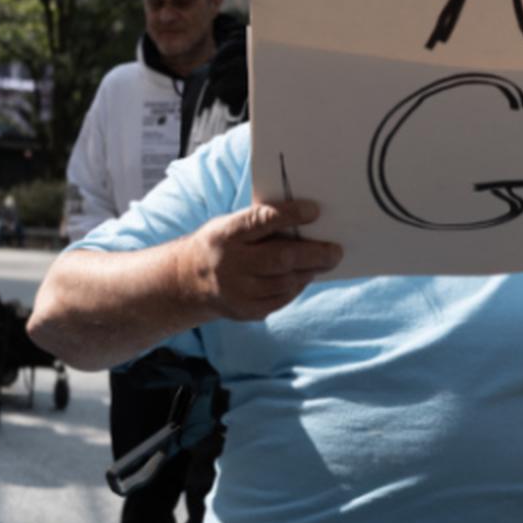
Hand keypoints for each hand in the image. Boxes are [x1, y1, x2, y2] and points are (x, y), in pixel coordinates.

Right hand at [182, 200, 341, 322]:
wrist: (187, 281)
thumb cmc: (220, 244)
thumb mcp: (229, 225)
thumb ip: (259, 223)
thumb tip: (304, 219)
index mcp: (225, 234)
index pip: (260, 221)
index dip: (289, 215)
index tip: (315, 211)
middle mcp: (230, 264)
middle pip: (280, 259)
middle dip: (314, 254)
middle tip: (336, 251)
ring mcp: (237, 291)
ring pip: (285, 282)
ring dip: (309, 271)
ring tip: (325, 262)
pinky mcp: (245, 311)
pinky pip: (281, 299)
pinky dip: (296, 287)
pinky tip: (303, 277)